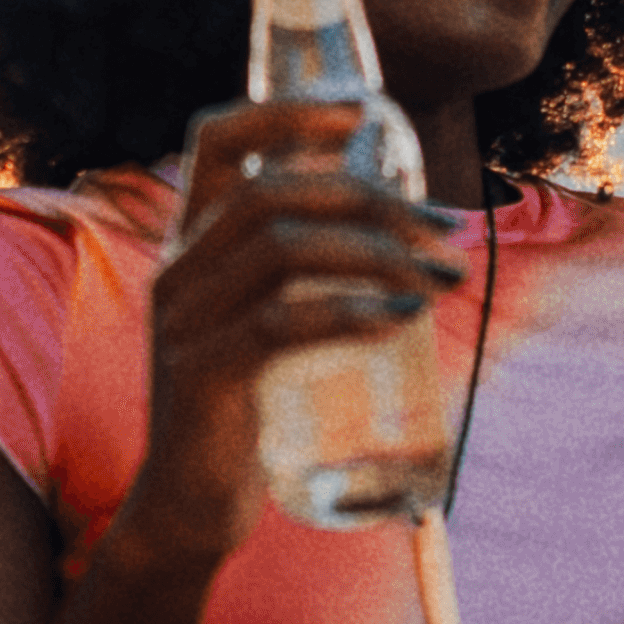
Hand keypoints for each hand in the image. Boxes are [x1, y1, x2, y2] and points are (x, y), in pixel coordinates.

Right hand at [109, 101, 465, 568]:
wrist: (187, 510)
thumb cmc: (245, 415)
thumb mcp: (265, 332)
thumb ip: (303, 283)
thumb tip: (407, 240)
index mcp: (191, 247)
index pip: (216, 139)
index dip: (287, 112)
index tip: (365, 114)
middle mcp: (179, 272)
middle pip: (271, 193)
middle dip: (370, 197)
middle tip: (444, 228)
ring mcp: (185, 323)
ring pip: (281, 249)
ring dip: (375, 252)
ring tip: (439, 277)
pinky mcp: (203, 376)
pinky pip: (279, 322)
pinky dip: (350, 310)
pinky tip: (400, 316)